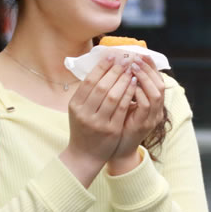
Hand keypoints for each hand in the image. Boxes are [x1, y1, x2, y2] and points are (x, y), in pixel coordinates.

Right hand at [59, 54, 138, 185]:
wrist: (85, 155)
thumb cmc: (83, 129)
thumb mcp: (79, 110)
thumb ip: (87, 93)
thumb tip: (101, 67)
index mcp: (75, 105)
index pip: (89, 81)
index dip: (101, 67)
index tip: (112, 56)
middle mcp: (85, 113)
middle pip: (101, 86)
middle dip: (115, 71)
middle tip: (125, 60)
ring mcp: (98, 123)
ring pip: (113, 96)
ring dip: (123, 80)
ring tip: (131, 70)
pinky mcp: (111, 130)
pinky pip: (122, 108)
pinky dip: (129, 95)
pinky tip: (134, 85)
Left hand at [107, 55, 165, 175]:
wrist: (117, 150)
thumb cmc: (118, 125)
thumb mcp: (124, 104)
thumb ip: (126, 89)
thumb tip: (120, 67)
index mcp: (153, 104)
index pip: (157, 80)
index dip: (151, 67)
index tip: (140, 54)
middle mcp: (157, 111)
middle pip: (160, 84)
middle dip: (148, 69)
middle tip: (135, 59)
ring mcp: (152, 119)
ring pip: (156, 93)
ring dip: (144, 78)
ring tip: (132, 68)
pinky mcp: (144, 125)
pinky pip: (145, 105)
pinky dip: (138, 92)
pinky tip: (129, 85)